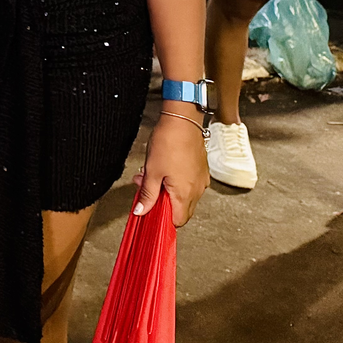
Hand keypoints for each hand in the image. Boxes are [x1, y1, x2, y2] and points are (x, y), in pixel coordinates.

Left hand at [132, 110, 207, 226]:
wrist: (183, 121)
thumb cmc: (169, 143)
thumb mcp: (152, 171)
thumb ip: (147, 194)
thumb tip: (141, 212)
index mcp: (185, 194)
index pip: (178, 221)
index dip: (163, 220)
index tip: (150, 212)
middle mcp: (197, 190)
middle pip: (180, 209)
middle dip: (160, 202)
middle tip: (144, 188)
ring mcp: (201, 180)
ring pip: (183, 196)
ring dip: (166, 190)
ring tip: (150, 175)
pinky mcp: (201, 171)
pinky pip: (188, 184)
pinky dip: (174, 182)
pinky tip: (162, 169)